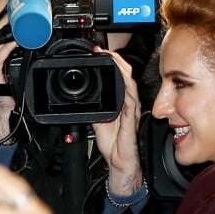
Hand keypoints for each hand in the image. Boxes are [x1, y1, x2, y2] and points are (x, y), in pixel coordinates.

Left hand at [91, 47, 143, 194]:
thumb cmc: (114, 143)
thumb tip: (82, 100)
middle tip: (103, 50)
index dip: (112, 62)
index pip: (119, 76)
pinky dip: (127, 88)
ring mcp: (132, 110)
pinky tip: (123, 80)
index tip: (99, 52)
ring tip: (112, 58)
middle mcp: (129, 103)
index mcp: (122, 102)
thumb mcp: (97, 121)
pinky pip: (131, 101)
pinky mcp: (131, 120)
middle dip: (116, 60)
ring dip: (121, 69)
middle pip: (127, 75)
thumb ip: (94, 109)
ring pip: (130, 84)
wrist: (119, 162)